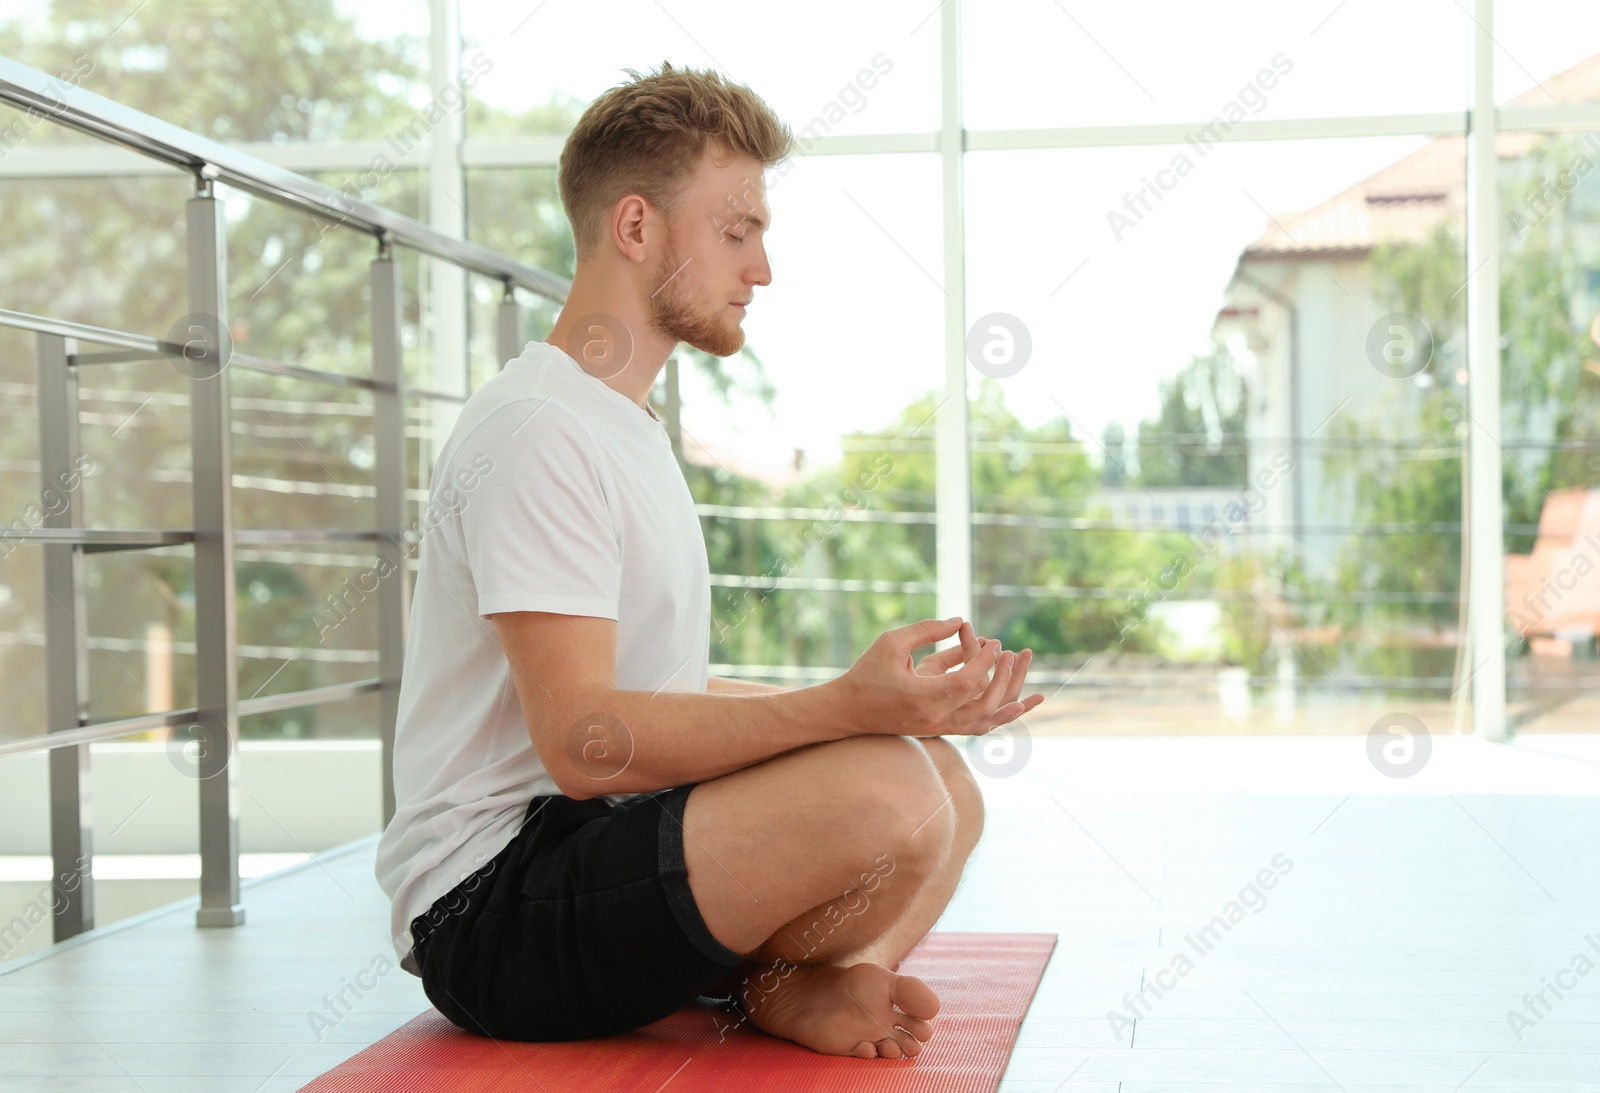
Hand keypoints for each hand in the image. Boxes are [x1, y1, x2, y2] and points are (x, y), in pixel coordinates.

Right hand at [831, 617, 1043, 737]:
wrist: (848, 711)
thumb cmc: (866, 673)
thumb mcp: (892, 643)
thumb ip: (927, 630)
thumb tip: (961, 621)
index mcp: (922, 698)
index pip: (967, 682)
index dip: (984, 661)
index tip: (995, 642)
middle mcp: (935, 719)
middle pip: (982, 703)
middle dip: (1003, 679)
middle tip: (1010, 653)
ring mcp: (938, 728)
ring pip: (984, 723)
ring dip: (1009, 706)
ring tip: (1037, 697)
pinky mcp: (939, 730)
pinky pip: (975, 728)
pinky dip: (997, 719)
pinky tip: (1015, 709)